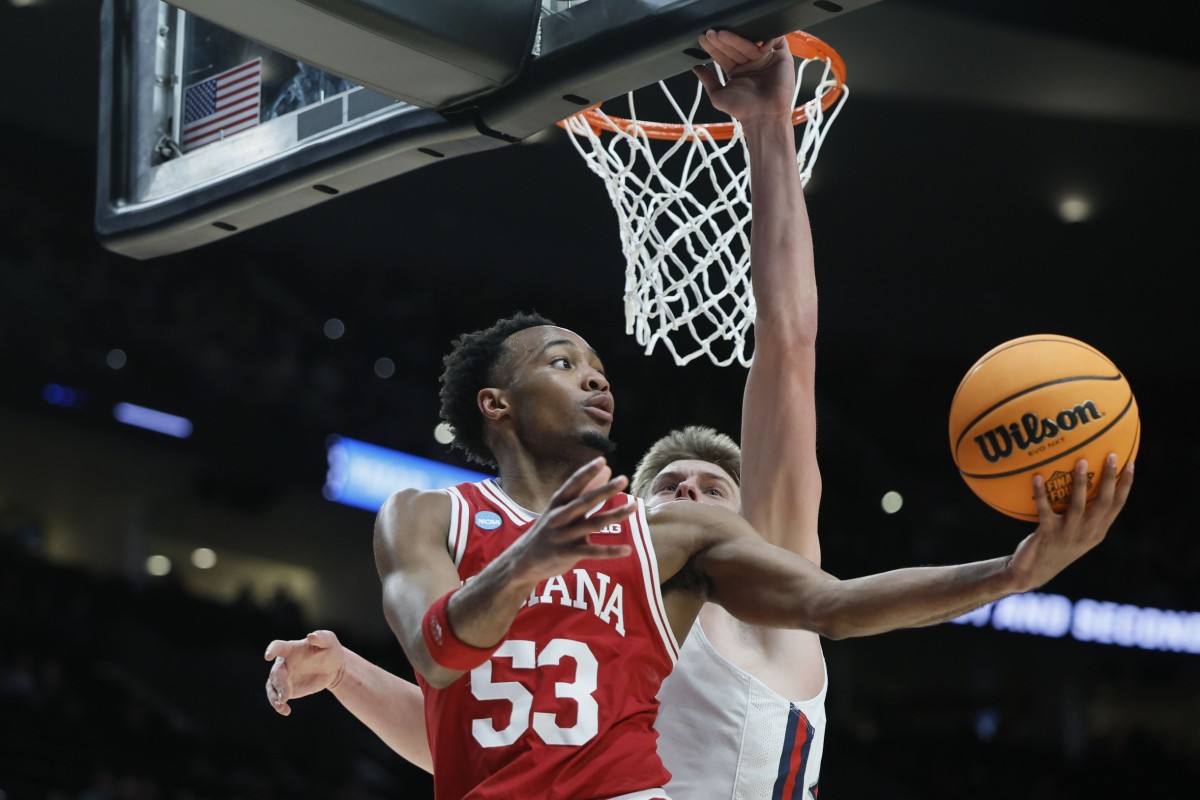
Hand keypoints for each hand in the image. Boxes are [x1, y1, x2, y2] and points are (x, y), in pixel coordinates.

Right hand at [263, 629, 346, 715]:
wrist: (333, 667)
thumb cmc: (329, 649)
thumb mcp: (329, 641)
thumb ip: (321, 637)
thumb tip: (311, 636)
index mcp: (290, 648)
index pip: (278, 646)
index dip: (272, 650)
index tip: (268, 656)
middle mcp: (283, 662)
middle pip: (276, 672)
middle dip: (279, 684)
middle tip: (285, 695)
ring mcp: (284, 677)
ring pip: (272, 687)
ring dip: (274, 697)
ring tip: (282, 705)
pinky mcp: (287, 689)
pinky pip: (277, 698)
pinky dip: (278, 705)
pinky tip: (285, 710)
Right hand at [506, 456, 634, 586]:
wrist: (524, 561)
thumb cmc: (549, 530)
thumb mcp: (560, 510)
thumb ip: (584, 491)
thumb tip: (606, 469)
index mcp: (557, 504)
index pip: (573, 485)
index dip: (587, 473)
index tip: (602, 461)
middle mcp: (560, 518)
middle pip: (585, 502)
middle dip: (604, 490)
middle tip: (623, 479)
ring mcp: (563, 536)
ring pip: (593, 524)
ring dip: (615, 515)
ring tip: (634, 507)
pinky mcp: (568, 554)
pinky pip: (593, 552)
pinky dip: (611, 551)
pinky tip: (627, 550)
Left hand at [692, 29, 795, 124]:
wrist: (764, 116)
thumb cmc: (742, 110)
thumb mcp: (718, 96)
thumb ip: (708, 81)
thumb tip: (695, 67)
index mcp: (737, 71)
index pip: (724, 54)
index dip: (714, 47)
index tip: (704, 39)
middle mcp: (751, 63)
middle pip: (736, 46)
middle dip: (723, 40)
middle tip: (712, 33)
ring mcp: (766, 59)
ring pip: (751, 42)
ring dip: (737, 38)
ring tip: (723, 34)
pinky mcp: (782, 58)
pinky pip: (777, 41)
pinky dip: (768, 36)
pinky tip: (755, 40)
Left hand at [1008, 454, 1133, 590]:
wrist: (1032, 572)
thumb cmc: (1053, 547)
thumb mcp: (1074, 532)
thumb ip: (1082, 513)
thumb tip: (1081, 480)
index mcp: (1097, 531)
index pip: (1117, 505)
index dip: (1126, 485)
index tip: (1130, 463)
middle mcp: (1087, 533)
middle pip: (1104, 502)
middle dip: (1110, 478)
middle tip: (1112, 455)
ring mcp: (1069, 534)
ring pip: (1079, 505)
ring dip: (1080, 482)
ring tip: (1081, 461)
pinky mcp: (1048, 534)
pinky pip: (1045, 510)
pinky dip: (1041, 493)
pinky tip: (1037, 477)